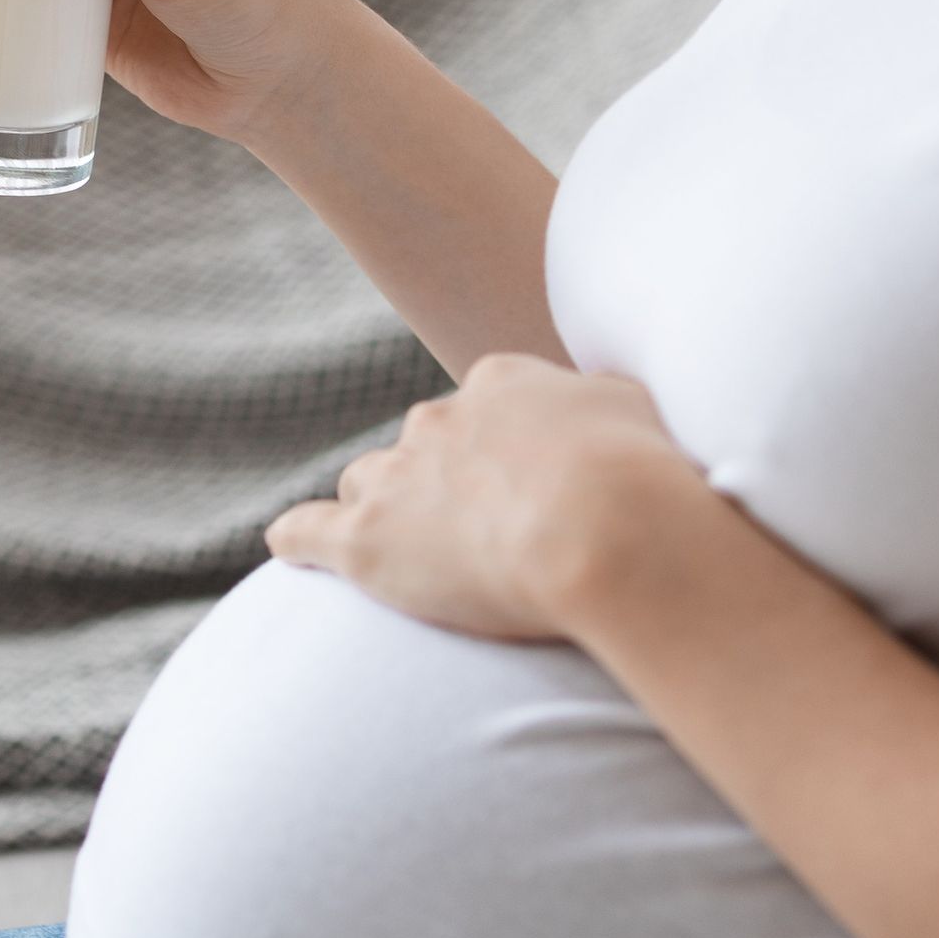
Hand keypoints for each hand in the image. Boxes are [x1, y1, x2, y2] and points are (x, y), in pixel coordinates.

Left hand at [266, 354, 709, 640]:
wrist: (608, 529)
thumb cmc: (646, 478)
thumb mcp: (643, 414)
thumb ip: (607, 407)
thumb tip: (607, 412)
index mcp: (503, 385)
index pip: (483, 409)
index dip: (499, 451)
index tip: (520, 487)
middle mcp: (439, 421)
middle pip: (423, 445)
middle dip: (441, 481)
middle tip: (479, 531)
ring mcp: (398, 479)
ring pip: (367, 483)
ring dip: (381, 510)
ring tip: (403, 552)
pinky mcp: (365, 541)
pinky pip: (306, 531)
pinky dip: (298, 538)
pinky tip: (292, 547)